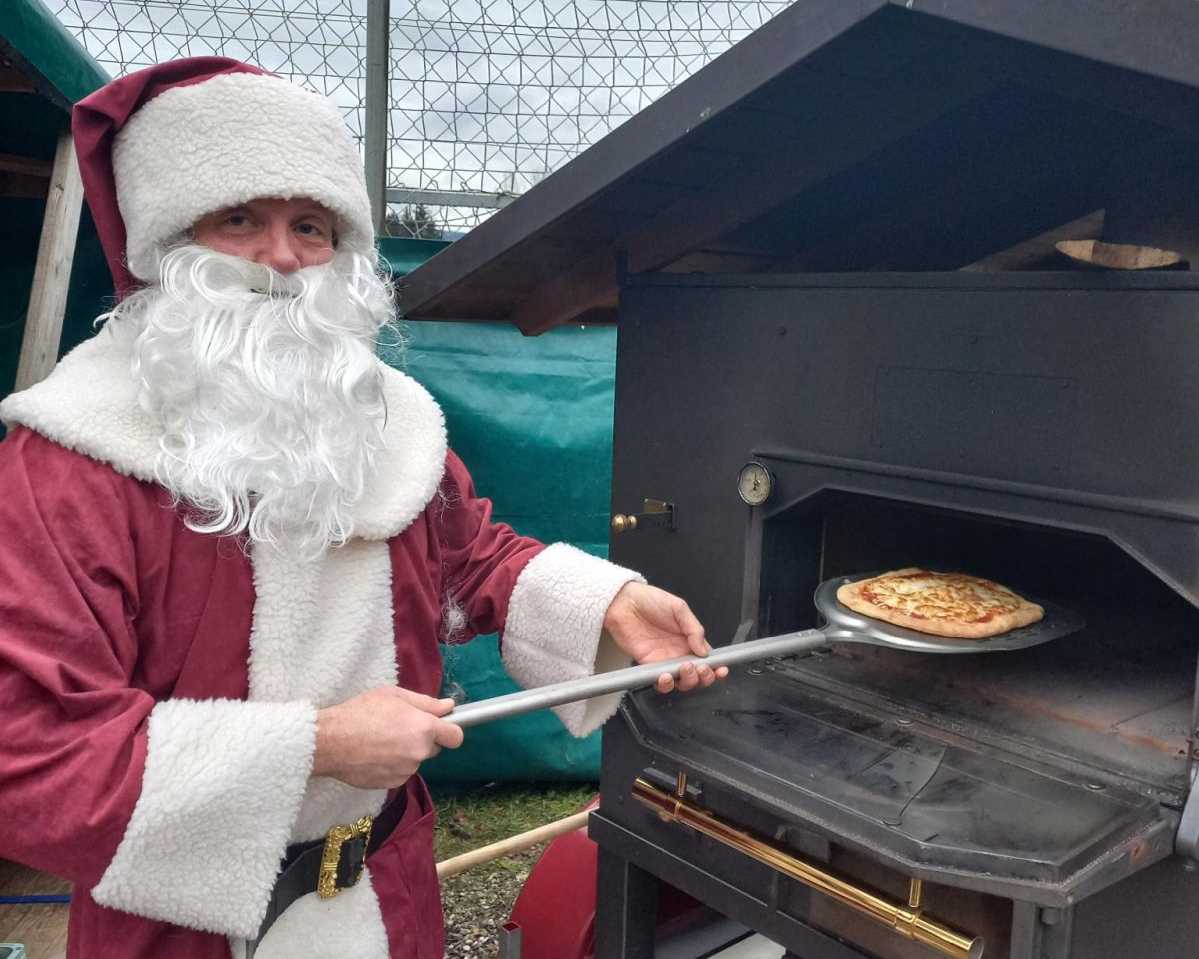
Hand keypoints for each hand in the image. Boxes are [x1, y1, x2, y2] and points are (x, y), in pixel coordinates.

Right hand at [312, 686, 464, 788]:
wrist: (330, 742)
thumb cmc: (360, 712)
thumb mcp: (394, 696)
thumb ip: (426, 703)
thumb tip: (449, 706)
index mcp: (424, 728)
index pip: (455, 737)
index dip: (450, 731)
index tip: (441, 727)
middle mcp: (419, 752)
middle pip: (432, 748)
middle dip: (421, 739)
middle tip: (397, 728)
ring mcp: (406, 770)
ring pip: (414, 760)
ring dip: (405, 753)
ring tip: (380, 741)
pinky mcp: (392, 784)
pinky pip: (400, 772)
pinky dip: (392, 765)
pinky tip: (374, 755)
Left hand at [602, 582, 728, 693]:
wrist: (623, 602)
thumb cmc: (650, 600)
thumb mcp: (678, 608)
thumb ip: (694, 629)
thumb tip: (705, 650)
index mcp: (689, 638)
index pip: (707, 658)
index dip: (716, 667)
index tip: (721, 670)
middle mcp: (678, 651)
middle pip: (697, 674)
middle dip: (704, 676)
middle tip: (701, 669)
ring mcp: (664, 660)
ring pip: (681, 681)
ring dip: (687, 681)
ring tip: (685, 668)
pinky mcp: (648, 665)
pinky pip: (660, 681)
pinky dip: (666, 684)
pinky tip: (666, 676)